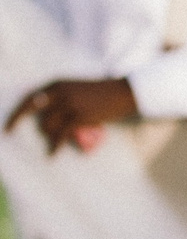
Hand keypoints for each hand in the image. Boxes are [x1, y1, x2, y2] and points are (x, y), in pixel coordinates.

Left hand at [6, 78, 136, 152]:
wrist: (122, 93)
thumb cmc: (100, 93)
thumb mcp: (75, 88)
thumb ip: (59, 96)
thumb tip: (44, 116)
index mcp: (57, 84)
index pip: (29, 98)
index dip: (16, 112)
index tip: (8, 126)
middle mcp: (60, 92)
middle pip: (33, 111)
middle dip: (20, 122)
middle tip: (10, 132)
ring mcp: (70, 104)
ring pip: (47, 124)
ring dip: (48, 134)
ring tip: (55, 139)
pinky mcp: (79, 117)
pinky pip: (60, 135)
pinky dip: (55, 145)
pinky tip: (52, 155)